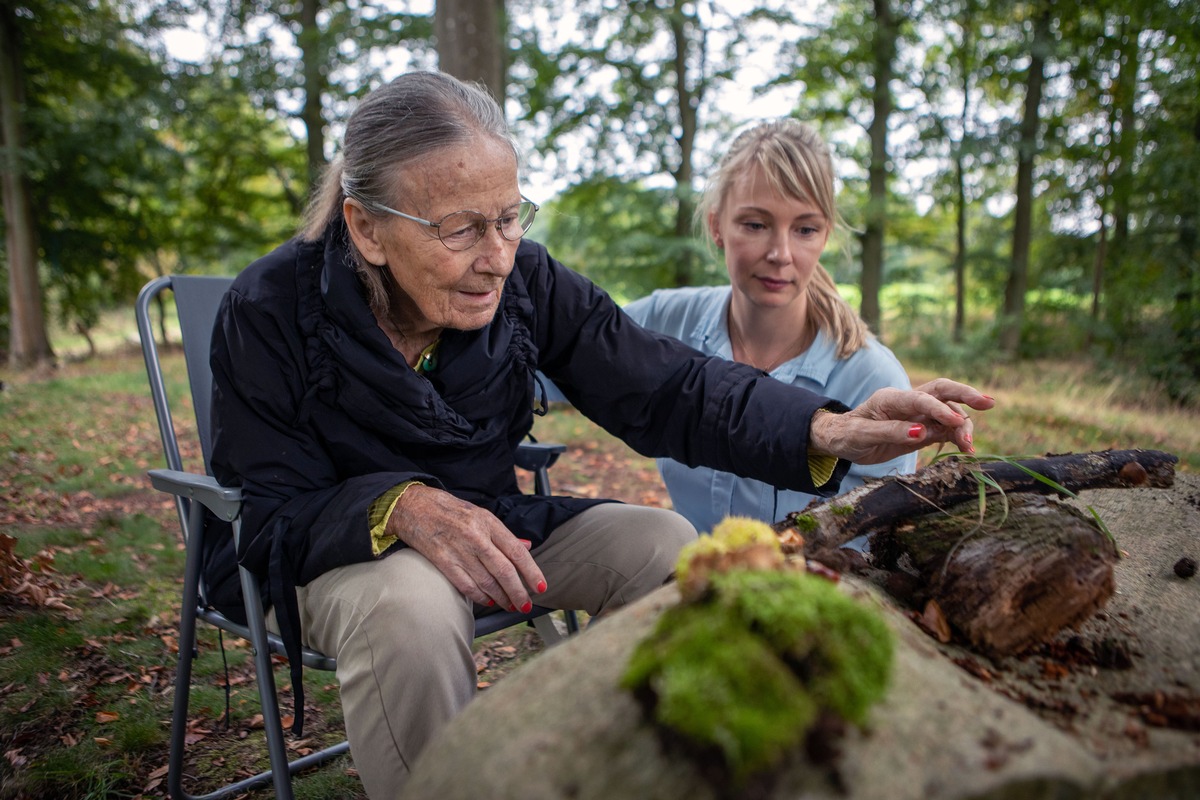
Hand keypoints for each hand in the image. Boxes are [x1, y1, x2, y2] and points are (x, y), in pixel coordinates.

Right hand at [387, 484, 546, 612]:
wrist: (412, 506)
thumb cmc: (448, 509)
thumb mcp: (480, 514)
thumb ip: (503, 533)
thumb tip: (526, 546)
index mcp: (488, 522)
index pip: (517, 551)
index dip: (531, 571)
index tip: (540, 586)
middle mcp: (475, 537)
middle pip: (504, 571)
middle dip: (519, 592)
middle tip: (526, 604)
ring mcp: (458, 550)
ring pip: (487, 582)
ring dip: (501, 597)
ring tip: (510, 604)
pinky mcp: (443, 561)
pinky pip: (466, 585)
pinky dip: (480, 596)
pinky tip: (488, 601)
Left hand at [810, 379, 994, 464]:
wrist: (841, 439)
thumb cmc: (847, 434)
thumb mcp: (862, 435)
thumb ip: (890, 431)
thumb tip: (921, 432)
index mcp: (891, 398)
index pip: (921, 398)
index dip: (939, 409)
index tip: (955, 421)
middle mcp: (908, 402)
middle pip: (942, 391)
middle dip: (966, 395)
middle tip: (988, 403)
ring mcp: (918, 415)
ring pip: (948, 413)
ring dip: (962, 426)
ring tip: (969, 446)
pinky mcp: (923, 430)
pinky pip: (945, 430)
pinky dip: (958, 437)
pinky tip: (967, 449)